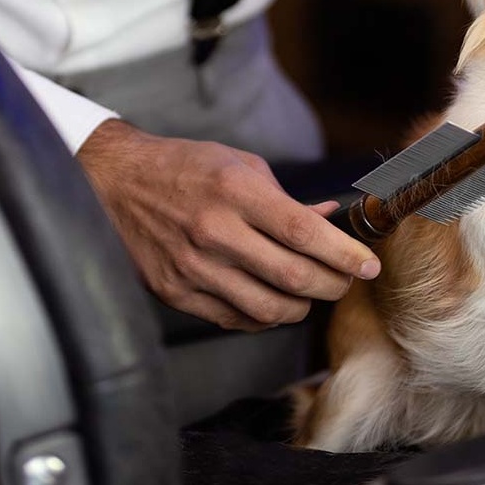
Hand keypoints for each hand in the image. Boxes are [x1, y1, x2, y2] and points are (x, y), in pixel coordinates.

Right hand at [77, 119, 380, 331]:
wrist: (116, 183)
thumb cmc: (186, 168)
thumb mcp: (240, 165)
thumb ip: (287, 198)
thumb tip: (330, 218)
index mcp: (235, 191)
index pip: (303, 232)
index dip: (343, 254)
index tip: (368, 265)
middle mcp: (215, 231)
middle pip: (293, 276)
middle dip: (333, 285)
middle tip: (346, 280)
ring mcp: (193, 267)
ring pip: (269, 308)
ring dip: (302, 306)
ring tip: (311, 291)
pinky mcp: (177, 293)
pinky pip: (236, 319)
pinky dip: (266, 316)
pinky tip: (274, 301)